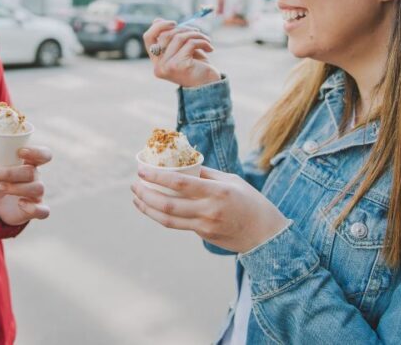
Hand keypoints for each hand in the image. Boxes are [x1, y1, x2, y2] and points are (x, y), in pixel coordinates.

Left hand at [0, 146, 51, 225]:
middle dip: (11, 173)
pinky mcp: (36, 210)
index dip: (36, 152)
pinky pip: (43, 210)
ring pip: (38, 188)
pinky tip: (20, 203)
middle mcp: (35, 178)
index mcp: (29, 163)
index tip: (20, 152)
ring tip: (0, 187)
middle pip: (31, 172)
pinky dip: (33, 208)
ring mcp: (37, 195)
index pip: (44, 155)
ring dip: (17, 188)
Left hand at [131, 166, 288, 253]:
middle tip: (134, 184)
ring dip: (147, 207)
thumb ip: (206, 174)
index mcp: (216, 190)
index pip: (179, 182)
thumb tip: (182, 163)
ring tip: (136, 197)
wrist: (266, 234)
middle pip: (167, 203)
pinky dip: (162, 215)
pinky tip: (153, 207)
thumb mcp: (231, 181)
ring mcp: (205, 225)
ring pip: (167, 218)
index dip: (156, 176)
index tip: (141, 170)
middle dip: (145, 193)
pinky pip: (177, 224)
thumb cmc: (250, 201)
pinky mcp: (204, 235)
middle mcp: (208, 209)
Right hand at [143, 19, 220, 87]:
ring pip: (179, 37)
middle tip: (197, 32)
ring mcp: (167, 66)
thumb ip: (171, 37)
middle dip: (184, 29)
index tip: (174, 22)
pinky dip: (202, 42)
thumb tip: (156, 19)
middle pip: (166, 35)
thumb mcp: (182, 49)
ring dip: (196, 35)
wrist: (209, 87)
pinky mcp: (178, 65)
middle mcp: (159, 65)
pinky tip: (210, 48)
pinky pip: (190, 43)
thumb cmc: (196, 67)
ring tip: (206, 40)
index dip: (159, 26)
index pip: (148, 38)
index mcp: (157, 62)